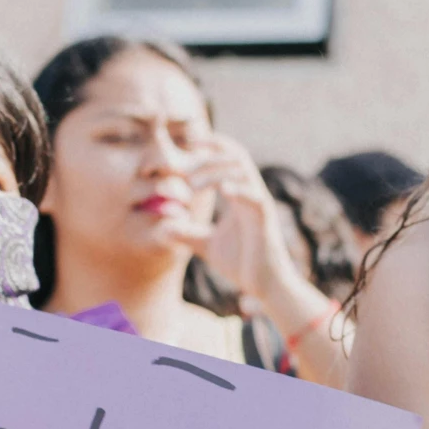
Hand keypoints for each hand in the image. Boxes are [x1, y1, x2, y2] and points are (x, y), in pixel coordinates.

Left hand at [181, 134, 302, 305]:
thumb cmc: (242, 263)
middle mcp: (251, 194)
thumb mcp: (206, 245)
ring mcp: (259, 205)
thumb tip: (163, 227)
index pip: (229, 158)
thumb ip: (187, 233)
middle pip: (235, 156)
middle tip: (184, 170)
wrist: (265, 286)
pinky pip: (255, 198)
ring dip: (215, 172)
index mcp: (239, 195)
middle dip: (209, 155)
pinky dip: (240, 190)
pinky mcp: (265, 221)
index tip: (188, 143)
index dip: (211, 145)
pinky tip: (223, 190)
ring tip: (193, 186)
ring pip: (242, 171)